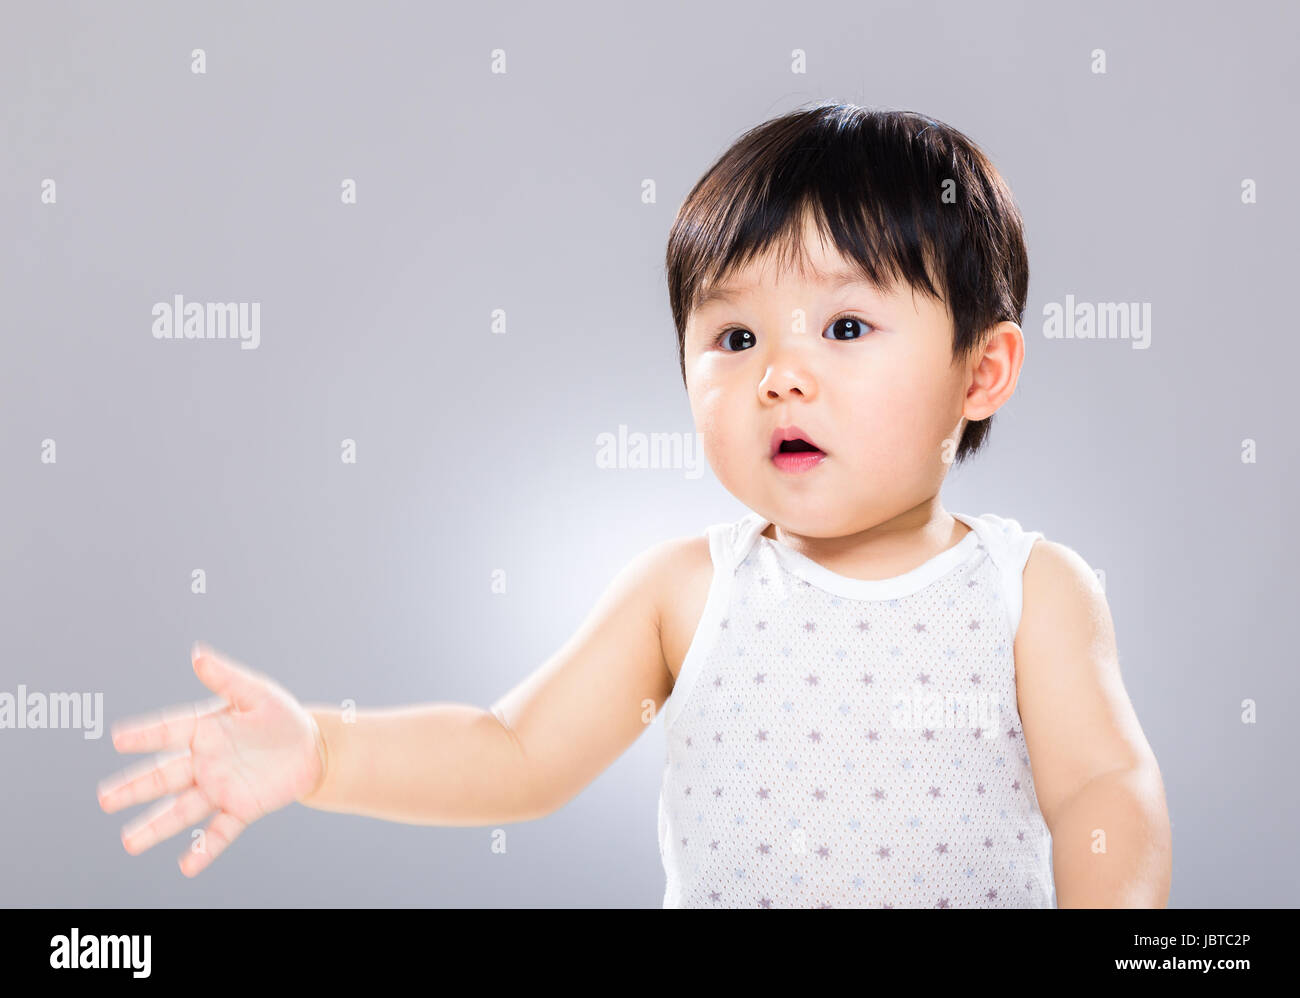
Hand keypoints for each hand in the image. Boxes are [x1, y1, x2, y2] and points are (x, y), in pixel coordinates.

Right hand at [97, 643, 325, 876]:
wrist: (311, 748)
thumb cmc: (280, 717)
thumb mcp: (256, 693)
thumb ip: (226, 678)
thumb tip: (197, 653)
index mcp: (204, 729)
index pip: (169, 731)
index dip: (146, 735)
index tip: (118, 738)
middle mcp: (204, 762)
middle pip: (164, 776)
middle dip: (135, 788)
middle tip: (105, 799)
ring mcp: (220, 788)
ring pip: (182, 809)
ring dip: (157, 826)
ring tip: (129, 842)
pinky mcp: (241, 808)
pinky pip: (220, 831)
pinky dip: (204, 849)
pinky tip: (187, 865)